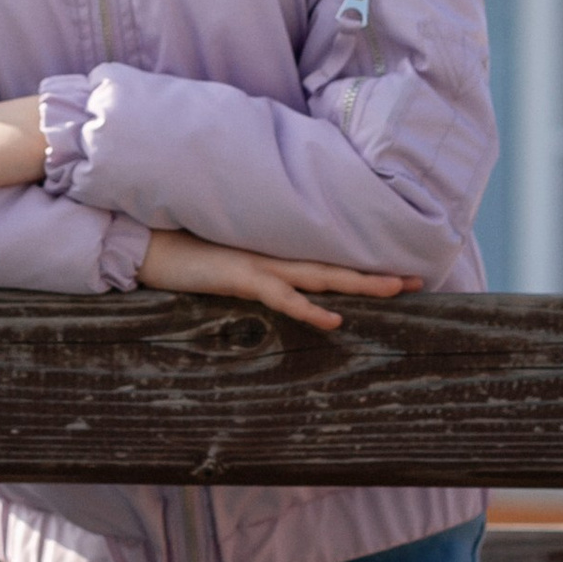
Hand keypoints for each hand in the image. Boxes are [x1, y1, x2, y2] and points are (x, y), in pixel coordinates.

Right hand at [139, 228, 417, 333]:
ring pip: (321, 276)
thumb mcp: (224, 256)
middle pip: (337, 264)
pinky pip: (282, 297)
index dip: (361, 264)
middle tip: (418, 278)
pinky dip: (309, 309)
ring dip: (360, 283)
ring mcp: (259, 263)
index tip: (396, 270)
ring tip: (396, 289)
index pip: (325, 257)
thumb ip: (251, 262)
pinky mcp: (240, 276)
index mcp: (272, 249)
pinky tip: (336, 320)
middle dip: (378, 273)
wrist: (144, 241)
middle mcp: (273, 253)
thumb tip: (273, 274)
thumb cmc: (181, 248)